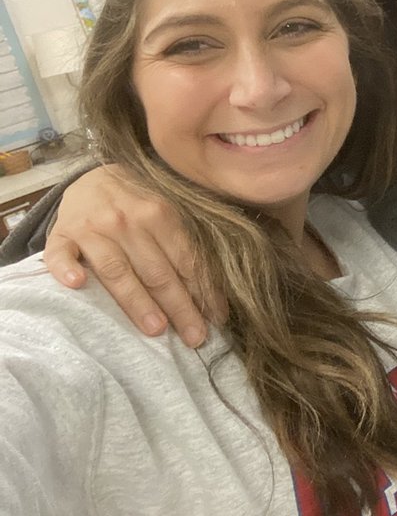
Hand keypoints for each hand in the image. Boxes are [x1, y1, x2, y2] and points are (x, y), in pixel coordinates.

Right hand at [43, 165, 217, 346]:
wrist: (92, 178)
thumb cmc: (137, 204)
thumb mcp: (165, 213)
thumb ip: (184, 246)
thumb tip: (212, 291)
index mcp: (160, 214)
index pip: (186, 259)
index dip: (203, 290)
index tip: (216, 319)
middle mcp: (127, 220)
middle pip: (157, 271)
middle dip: (179, 306)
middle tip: (195, 337)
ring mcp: (91, 228)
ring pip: (116, 269)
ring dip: (137, 300)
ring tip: (156, 328)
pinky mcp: (61, 235)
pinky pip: (60, 254)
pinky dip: (66, 267)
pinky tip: (76, 284)